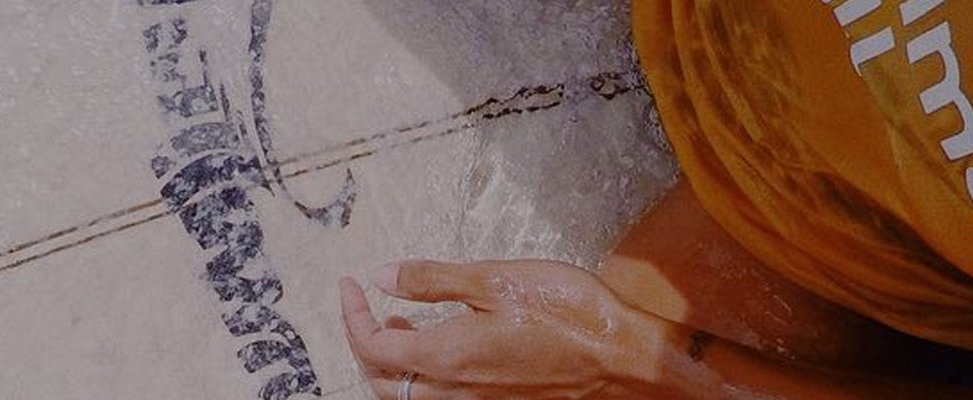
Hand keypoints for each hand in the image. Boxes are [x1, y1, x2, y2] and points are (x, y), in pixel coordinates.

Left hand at [340, 260, 683, 399]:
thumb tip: (379, 277)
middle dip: (365, 344)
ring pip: (412, 397)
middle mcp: (455, 392)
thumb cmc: (568, 314)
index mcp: (446, 357)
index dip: (351, 315)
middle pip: (383, 382)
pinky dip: (427, 376)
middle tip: (366, 307)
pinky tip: (446, 344)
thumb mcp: (494, 279)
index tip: (349, 285)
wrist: (623, 357)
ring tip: (402, 324)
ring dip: (395, 365)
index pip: (372, 347)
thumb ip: (430, 280)